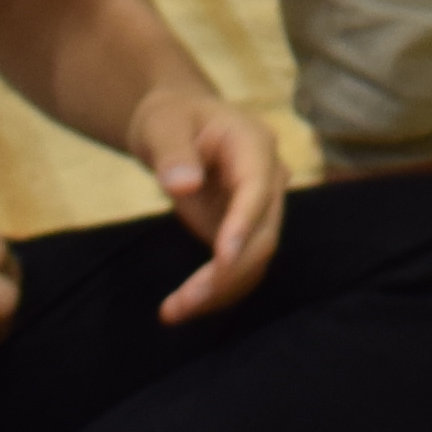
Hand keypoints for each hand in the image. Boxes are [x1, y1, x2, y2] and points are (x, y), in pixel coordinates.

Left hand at [128, 87, 290, 318]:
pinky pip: (243, 267)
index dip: (243, 224)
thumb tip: (185, 184)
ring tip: (173, 312)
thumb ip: (172, 152)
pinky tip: (183, 307)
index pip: (258, 188)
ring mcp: (263, 208)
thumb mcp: (162, 126)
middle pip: (262, 233)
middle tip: (181, 303)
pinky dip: (218, 291)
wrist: (179, 128)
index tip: (222, 258)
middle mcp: (270, 178)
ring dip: (221, 290)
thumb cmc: (171, 120)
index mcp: (254, 144)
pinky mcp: (247, 232)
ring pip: (256, 259)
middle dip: (226, 273)